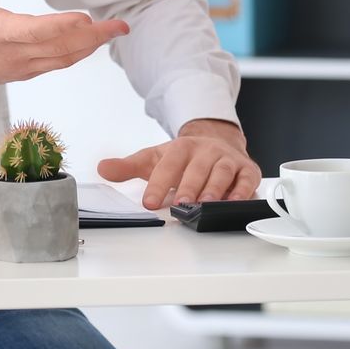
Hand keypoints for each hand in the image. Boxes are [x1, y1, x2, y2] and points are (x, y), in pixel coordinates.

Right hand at [0, 0, 129, 110]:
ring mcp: (17, 65)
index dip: (61, 26)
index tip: (86, 18)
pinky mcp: (19, 71)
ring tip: (114, 32)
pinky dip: (75, 54)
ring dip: (90, 46)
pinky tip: (90, 44)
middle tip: (122, 25)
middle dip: (94, 37)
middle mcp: (10, 52)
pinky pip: (55, 64)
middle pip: (60, 48)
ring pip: (62, 59)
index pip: (33, 31)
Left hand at [96, 119, 260, 209]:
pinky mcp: (247, 170)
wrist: (216, 143)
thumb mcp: (154, 159)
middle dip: (190, 186)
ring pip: (223, 173)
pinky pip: (247, 180)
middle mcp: (207, 151)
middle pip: (198, 168)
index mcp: (182, 147)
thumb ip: (128, 167)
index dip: (159, 183)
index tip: (150, 202)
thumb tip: (102, 168)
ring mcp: (228, 160)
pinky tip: (234, 202)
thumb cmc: (184, 158)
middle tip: (182, 205)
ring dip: (215, 189)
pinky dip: (243, 191)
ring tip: (206, 205)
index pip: (169, 164)